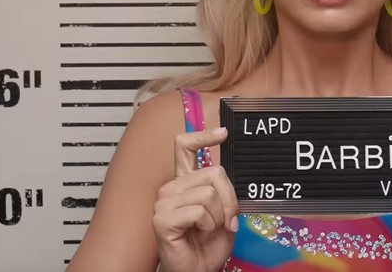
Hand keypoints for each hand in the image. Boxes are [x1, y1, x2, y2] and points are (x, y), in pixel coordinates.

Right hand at [153, 127, 238, 271]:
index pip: (185, 147)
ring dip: (218, 217)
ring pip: (208, 193)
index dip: (203, 136)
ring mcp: (164, 202)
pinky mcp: (162, 218)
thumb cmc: (209, 244)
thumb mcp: (224, 211)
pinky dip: (208, 225)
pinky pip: (199, 211)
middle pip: (213, 172)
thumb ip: (223, 190)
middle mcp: (172, 188)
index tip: (223, 133)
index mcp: (185, 182)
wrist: (198, 270)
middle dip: (229, 199)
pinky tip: (198, 235)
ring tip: (208, 230)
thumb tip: (224, 173)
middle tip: (226, 220)